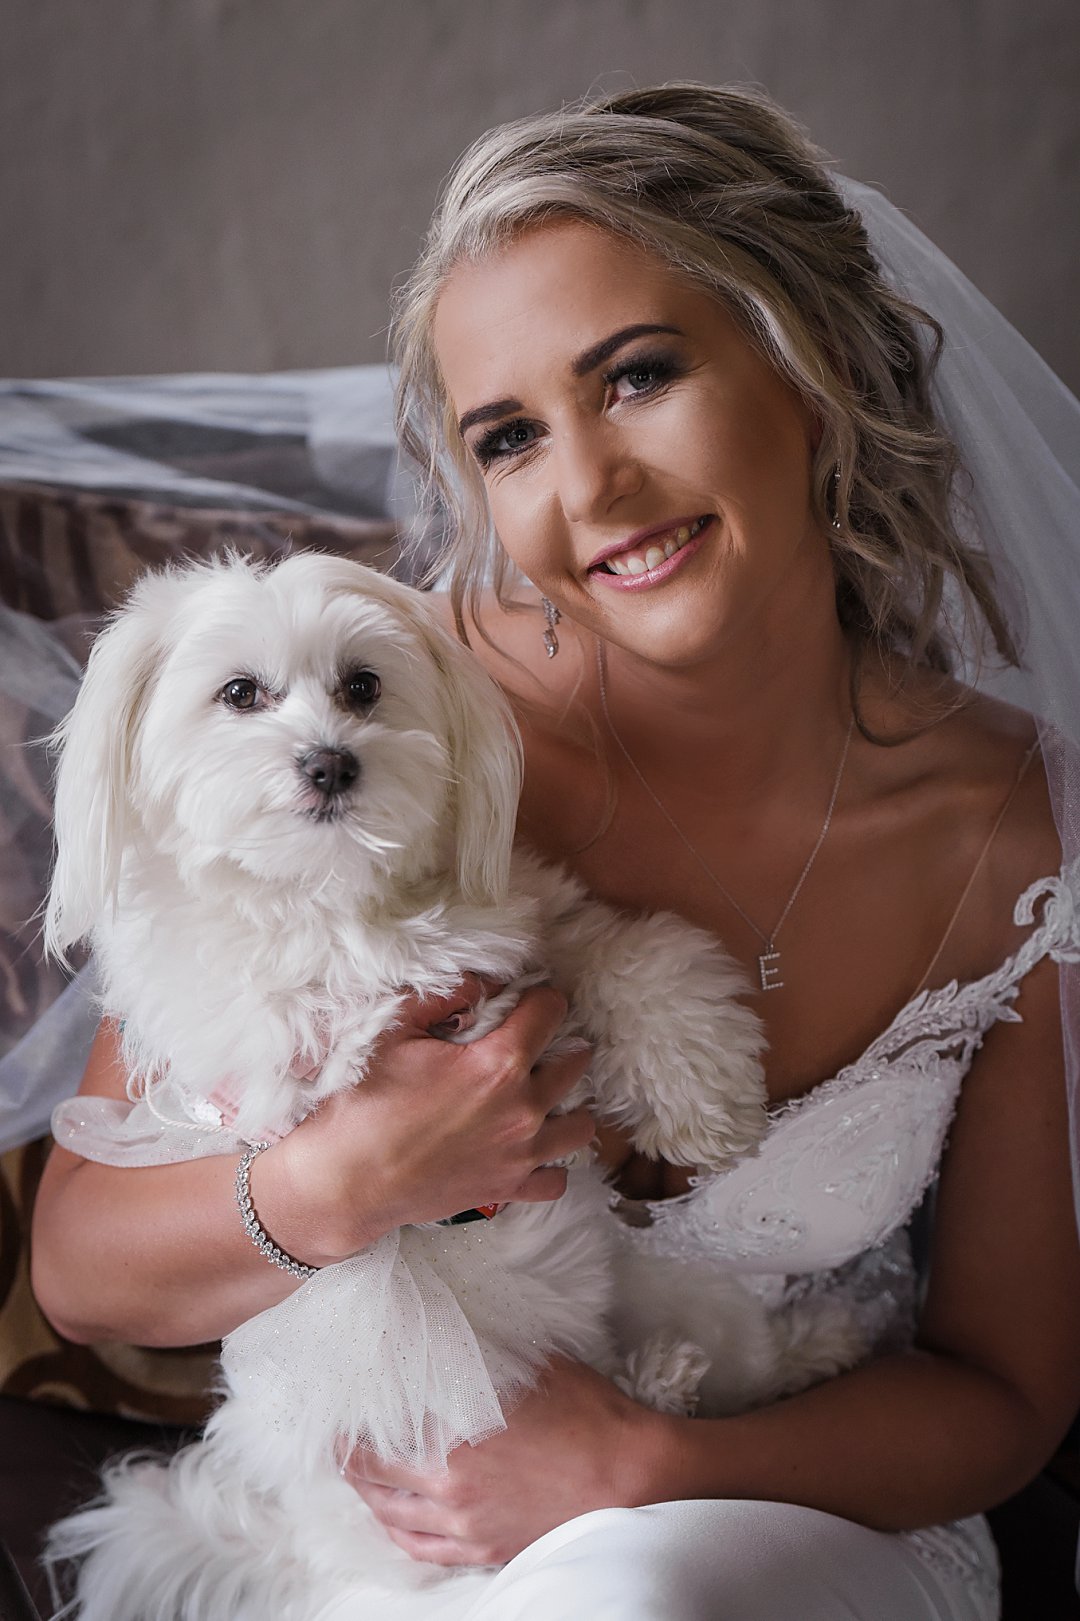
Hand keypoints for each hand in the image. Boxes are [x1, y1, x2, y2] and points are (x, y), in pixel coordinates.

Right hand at [260, 981, 594, 1265]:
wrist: (343, 1181)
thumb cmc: (363, 1102)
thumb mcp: (394, 1029)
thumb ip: (443, 996)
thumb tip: (478, 981)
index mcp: (499, 1065)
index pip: (550, 1011)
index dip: (539, 996)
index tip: (526, 999)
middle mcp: (523, 1110)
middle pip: (575, 1064)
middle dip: (560, 1044)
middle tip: (533, 1042)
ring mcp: (520, 1155)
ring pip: (580, 1126)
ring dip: (569, 1106)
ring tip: (544, 1096)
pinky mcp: (507, 1189)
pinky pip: (555, 1180)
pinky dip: (549, 1164)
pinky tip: (528, 1148)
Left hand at [343, 1358, 668, 1566]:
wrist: (631, 1474)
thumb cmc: (586, 1413)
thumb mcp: (529, 1364)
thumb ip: (479, 1354)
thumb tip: (447, 1331)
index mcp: (455, 1438)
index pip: (378, 1428)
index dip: (352, 1415)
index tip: (339, 1400)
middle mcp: (449, 1487)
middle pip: (371, 1474)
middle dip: (347, 1454)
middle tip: (335, 1436)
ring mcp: (465, 1526)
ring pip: (390, 1515)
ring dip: (365, 1492)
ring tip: (354, 1472)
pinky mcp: (484, 1550)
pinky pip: (421, 1549)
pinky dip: (396, 1531)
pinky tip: (391, 1517)